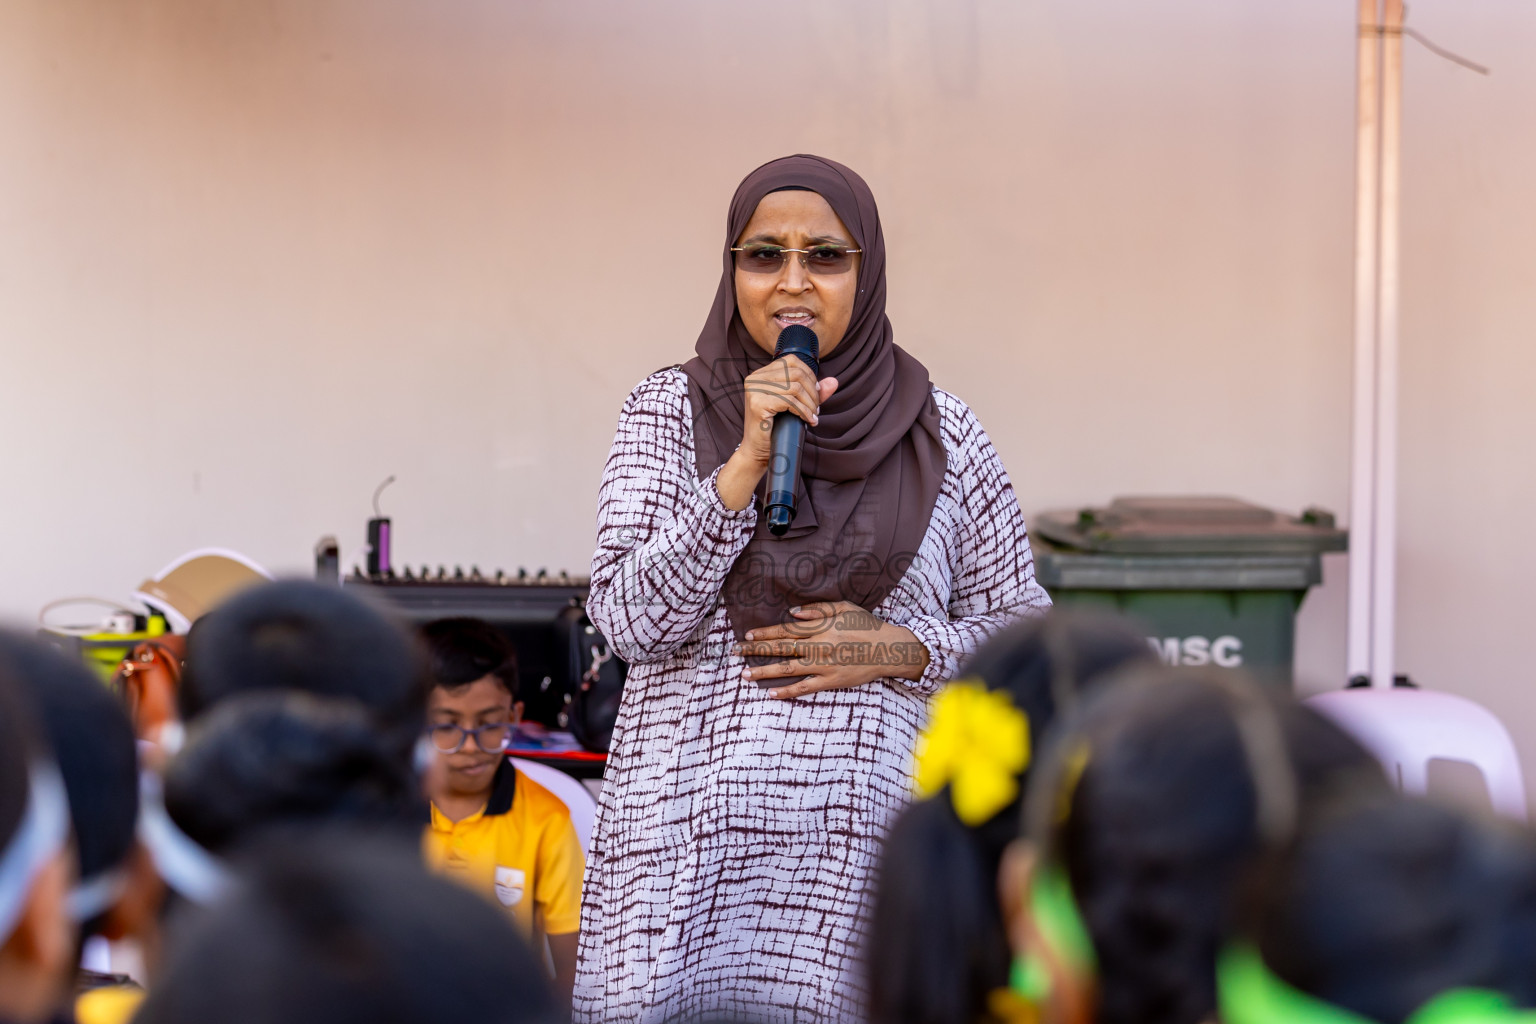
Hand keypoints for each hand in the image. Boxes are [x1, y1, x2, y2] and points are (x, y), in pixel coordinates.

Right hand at [716, 358, 837, 511]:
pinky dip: (804, 411)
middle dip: (813, 391)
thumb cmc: (775, 427)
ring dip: (810, 403)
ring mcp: (754, 390)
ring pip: (795, 387)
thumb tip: (833, 381)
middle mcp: (755, 378)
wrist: (758, 450)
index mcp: (761, 374)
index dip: (810, 375)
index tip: (817, 393)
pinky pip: (790, 401)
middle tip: (816, 409)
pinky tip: (808, 420)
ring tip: (813, 415)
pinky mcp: (757, 404)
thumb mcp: (796, 405)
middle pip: (796, 373)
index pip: (791, 361)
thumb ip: (812, 391)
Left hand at [734, 600, 930, 699]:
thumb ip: (817, 609)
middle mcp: (818, 646)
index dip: (765, 633)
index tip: (747, 635)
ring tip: (745, 674)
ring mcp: (824, 665)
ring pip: (788, 669)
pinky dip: (787, 692)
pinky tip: (771, 693)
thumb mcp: (844, 608)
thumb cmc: (867, 626)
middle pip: (781, 648)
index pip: (786, 630)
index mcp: (820, 627)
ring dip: (764, 671)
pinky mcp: (831, 682)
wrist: (889, 649)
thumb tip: (792, 614)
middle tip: (735, 652)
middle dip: (755, 650)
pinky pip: (805, 688)